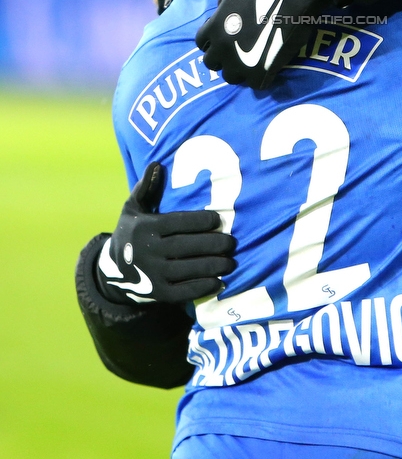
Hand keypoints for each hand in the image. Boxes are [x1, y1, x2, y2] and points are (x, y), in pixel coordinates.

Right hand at [95, 163, 235, 304]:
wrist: (112, 272)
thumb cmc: (131, 233)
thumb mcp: (132, 209)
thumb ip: (145, 187)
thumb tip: (156, 164)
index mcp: (146, 228)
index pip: (178, 222)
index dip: (200, 222)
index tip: (218, 220)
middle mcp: (149, 251)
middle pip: (187, 247)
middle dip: (213, 244)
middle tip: (232, 243)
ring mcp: (153, 274)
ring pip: (189, 269)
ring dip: (213, 266)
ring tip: (231, 262)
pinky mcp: (159, 294)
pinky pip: (184, 291)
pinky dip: (203, 288)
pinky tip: (219, 282)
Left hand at [196, 0, 334, 88]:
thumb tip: (220, 8)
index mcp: (215, 26)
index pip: (202, 42)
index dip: (213, 41)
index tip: (224, 38)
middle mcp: (223, 47)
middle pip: (212, 63)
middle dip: (223, 58)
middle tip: (237, 52)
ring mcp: (241, 62)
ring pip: (231, 77)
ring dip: (239, 71)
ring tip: (252, 63)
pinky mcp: (262, 72)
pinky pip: (255, 84)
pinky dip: (261, 78)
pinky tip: (268, 68)